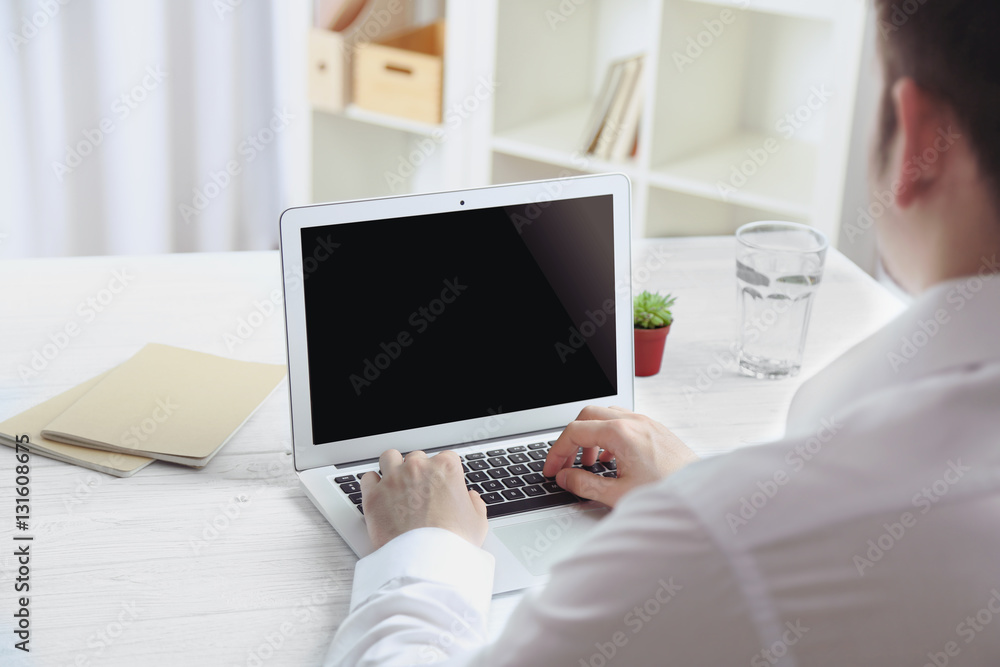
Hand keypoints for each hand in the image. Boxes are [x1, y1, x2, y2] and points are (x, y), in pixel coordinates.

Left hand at [360, 449, 487, 550]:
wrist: (426, 563)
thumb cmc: (452, 544)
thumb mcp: (478, 523)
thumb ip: (475, 503)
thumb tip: (470, 498)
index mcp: (446, 468)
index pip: (446, 458)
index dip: (444, 473)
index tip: (442, 485)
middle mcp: (418, 468)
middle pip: (417, 458)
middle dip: (419, 472)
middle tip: (420, 491)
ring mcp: (394, 479)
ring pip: (390, 458)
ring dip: (394, 468)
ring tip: (397, 485)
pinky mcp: (373, 495)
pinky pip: (368, 478)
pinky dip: (373, 484)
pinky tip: (380, 494)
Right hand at [543, 406, 697, 506]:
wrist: (704, 497)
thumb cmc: (669, 493)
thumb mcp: (618, 494)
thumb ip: (585, 484)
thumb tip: (565, 477)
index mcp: (621, 433)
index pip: (574, 431)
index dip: (557, 452)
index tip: (552, 470)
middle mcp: (634, 421)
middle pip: (587, 416)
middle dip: (571, 439)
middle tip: (566, 463)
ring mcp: (647, 423)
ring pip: (606, 416)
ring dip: (591, 436)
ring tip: (590, 463)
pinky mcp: (657, 430)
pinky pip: (624, 422)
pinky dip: (609, 435)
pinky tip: (613, 459)